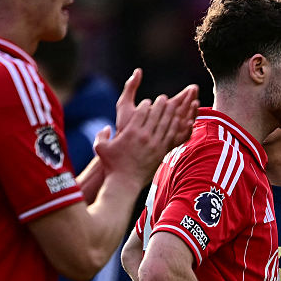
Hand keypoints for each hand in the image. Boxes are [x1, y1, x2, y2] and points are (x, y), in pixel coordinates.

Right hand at [97, 71, 198, 186]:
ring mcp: (155, 144)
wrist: (125, 182)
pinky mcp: (162, 152)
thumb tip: (106, 128)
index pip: (141, 112)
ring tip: (174, 105)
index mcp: (131, 132)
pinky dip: (176, 127)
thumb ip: (101, 135)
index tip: (148, 102)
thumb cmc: (112, 165)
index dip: (146, 105)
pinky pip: (171, 136)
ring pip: (166, 124)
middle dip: (160, 105)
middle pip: (156, 115)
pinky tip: (179, 121)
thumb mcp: (101, 148)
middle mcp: (145, 136)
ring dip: (170, 113)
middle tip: (164, 98)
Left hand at [117, 70, 199, 146]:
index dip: (186, 95)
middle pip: (184, 111)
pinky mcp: (167, 144)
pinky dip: (187, 130)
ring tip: (194, 102)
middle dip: (191, 100)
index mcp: (159, 113)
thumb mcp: (125, 104)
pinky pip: (182, 137)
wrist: (121, 146)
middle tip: (195, 90)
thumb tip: (138, 70)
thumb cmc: (123, 125)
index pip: (177, 102)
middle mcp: (166, 123)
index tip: (193, 87)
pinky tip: (189, 121)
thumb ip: (130, 87)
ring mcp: (168, 134)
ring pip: (186, 122)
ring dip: (192, 112)